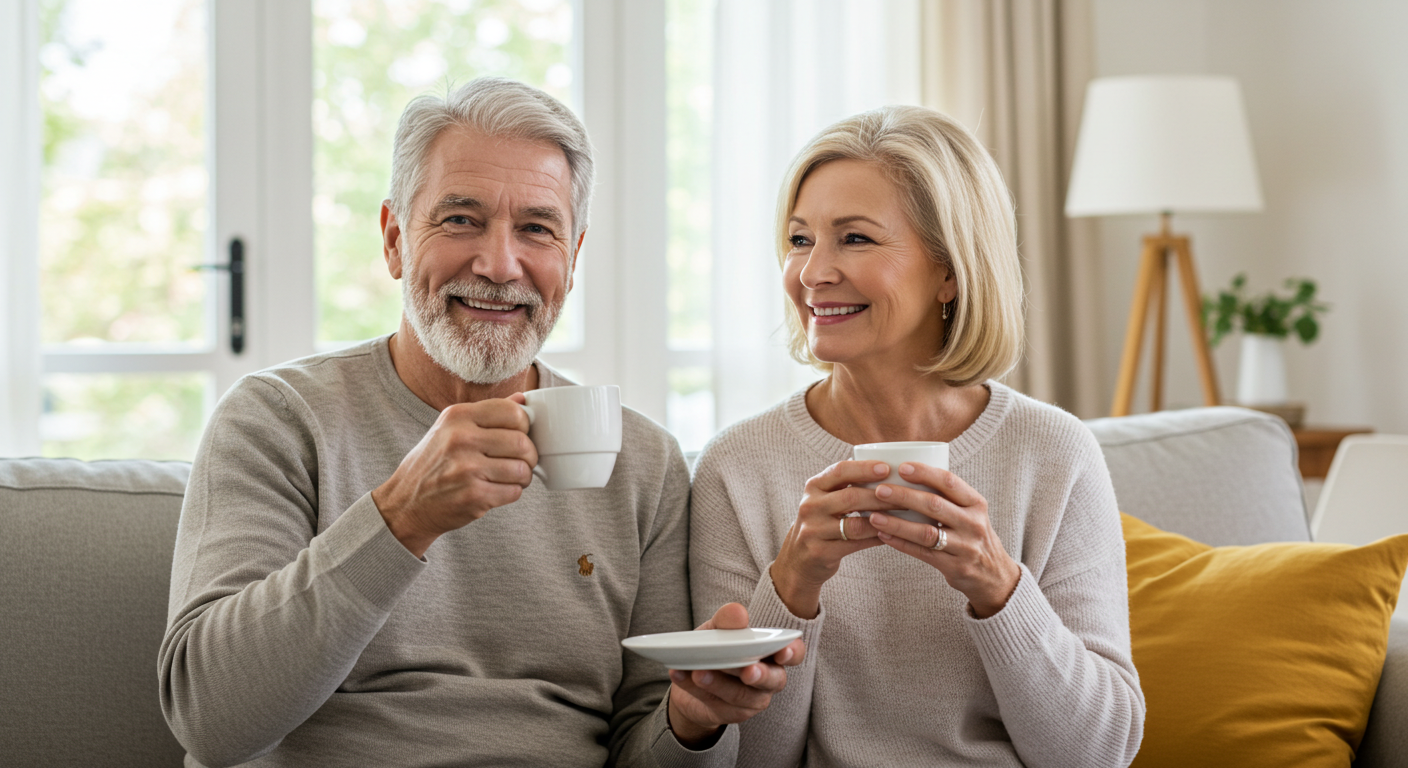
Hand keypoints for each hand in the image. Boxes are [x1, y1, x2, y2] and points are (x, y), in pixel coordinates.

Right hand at [371, 395, 536, 556]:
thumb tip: (523, 398)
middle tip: (523, 461)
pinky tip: (498, 490)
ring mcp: (467, 469)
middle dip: (530, 455)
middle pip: (522, 442)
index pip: (513, 412)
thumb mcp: (451, 428)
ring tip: (512, 477)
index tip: (520, 434)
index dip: (525, 425)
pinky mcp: (473, 496)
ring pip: (522, 469)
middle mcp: (461, 439)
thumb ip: (488, 413)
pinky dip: (513, 492)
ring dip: (524, 476)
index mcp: (457, 416)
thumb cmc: (434, 464)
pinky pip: (514, 492)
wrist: (406, 503)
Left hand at [666, 603, 805, 747]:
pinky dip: (695, 688)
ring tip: (699, 672)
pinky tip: (680, 674)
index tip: (782, 651)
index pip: (793, 653)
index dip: (792, 652)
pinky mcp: (731, 713)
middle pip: (774, 680)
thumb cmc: (715, 647)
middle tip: (747, 670)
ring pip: (742, 696)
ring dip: (720, 684)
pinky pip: (716, 703)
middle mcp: (769, 678)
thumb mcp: (717, 629)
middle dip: (761, 675)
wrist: (692, 677)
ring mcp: (752, 699)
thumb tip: (738, 613)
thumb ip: (727, 621)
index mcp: (771, 652)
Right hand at [769, 460, 896, 618]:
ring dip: (882, 520)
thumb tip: (886, 467)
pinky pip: (856, 544)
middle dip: (880, 496)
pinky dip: (876, 538)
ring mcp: (813, 530)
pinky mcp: (821, 552)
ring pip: (855, 524)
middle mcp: (810, 506)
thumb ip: (846, 484)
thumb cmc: (821, 522)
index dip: (864, 468)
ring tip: (902, 515)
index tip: (887, 468)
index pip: (840, 471)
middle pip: (850, 497)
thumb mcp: (824, 499)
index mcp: (813, 487)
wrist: (799, 559)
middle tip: (904, 495)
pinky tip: (890, 534)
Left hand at [867, 462, 1020, 617]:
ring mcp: (965, 547)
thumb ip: (947, 496)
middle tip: (879, 490)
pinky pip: (922, 553)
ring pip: (926, 532)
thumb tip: (904, 472)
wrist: (994, 574)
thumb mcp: (970, 512)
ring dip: (897, 523)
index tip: (901, 467)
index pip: (950, 482)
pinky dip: (901, 543)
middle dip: (904, 496)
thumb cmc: (972, 534)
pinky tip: (883, 535)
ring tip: (874, 515)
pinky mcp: (954, 567)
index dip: (925, 473)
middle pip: (934, 505)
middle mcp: (973, 523)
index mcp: (976, 503)